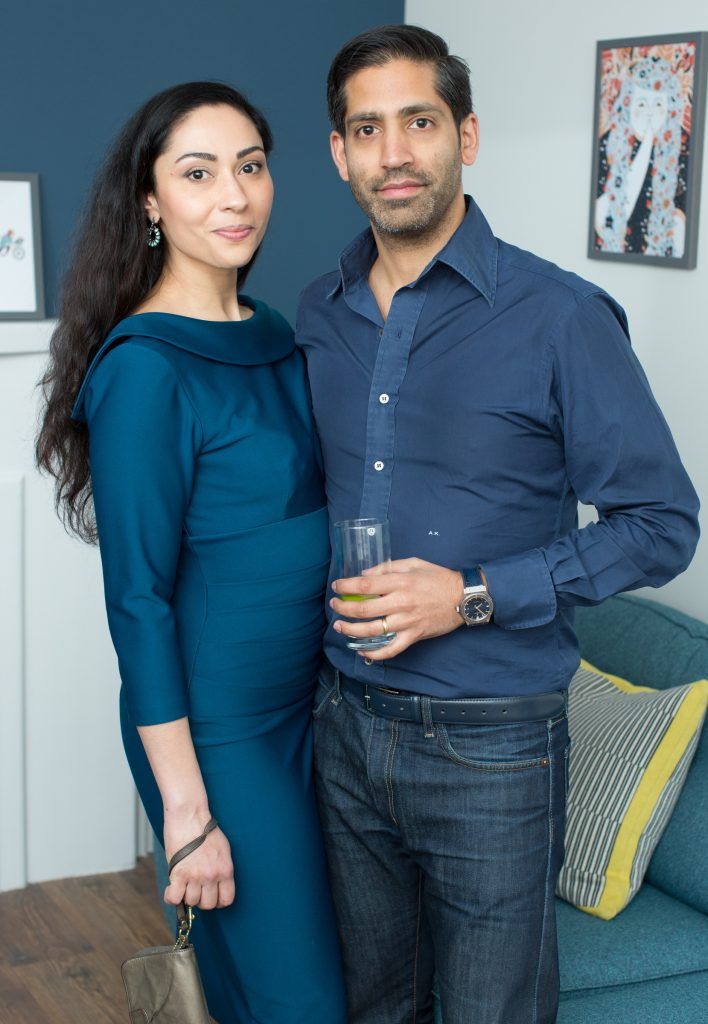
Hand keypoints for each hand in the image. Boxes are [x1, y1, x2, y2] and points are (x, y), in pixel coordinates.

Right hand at [163, 809, 234, 910]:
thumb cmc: (204, 829)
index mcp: (226, 869)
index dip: (218, 901)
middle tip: (196, 889)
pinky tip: (172, 888)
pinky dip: (171, 897)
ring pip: (191, 902)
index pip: (227, 899)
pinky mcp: (178, 874)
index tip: (211, 896)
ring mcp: (195, 876)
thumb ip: (221, 868)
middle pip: (208, 905)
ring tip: (184, 883)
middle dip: (201, 900)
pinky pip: (174, 899)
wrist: (189, 816)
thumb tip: (216, 885)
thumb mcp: (222, 849)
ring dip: (186, 895)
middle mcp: (212, 875)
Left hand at [330, 558, 463, 659]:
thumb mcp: (413, 563)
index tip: (337, 586)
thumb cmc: (438, 578)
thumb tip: (365, 574)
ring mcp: (407, 622)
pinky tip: (362, 651)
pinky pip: (391, 649)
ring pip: (372, 631)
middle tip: (334, 605)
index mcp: (400, 582)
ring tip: (339, 626)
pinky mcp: (413, 636)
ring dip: (351, 630)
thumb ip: (388, 567)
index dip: (346, 586)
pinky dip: (375, 653)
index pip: (365, 585)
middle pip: (363, 609)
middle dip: (343, 608)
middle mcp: (401, 602)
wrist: (463, 597)